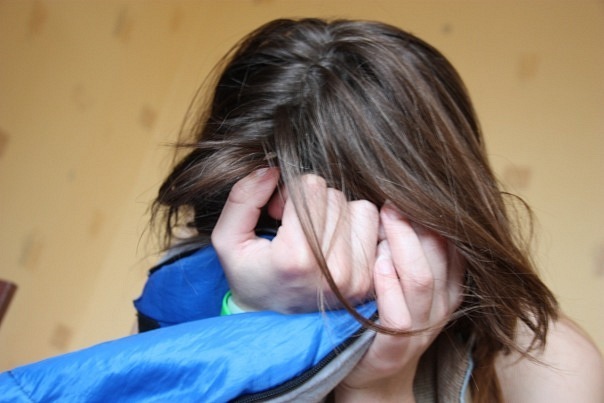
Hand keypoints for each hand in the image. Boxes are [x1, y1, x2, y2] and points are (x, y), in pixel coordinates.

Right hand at [211, 168, 378, 312]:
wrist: (273, 325)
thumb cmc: (251, 276)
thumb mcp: (229, 240)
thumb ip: (243, 199)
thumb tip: (272, 169)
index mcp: (295, 258)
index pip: (311, 187)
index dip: (291, 192)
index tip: (280, 214)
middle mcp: (332, 270)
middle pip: (335, 196)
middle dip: (313, 203)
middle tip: (295, 227)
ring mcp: (356, 278)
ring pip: (359, 208)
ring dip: (336, 214)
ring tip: (316, 235)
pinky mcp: (371, 281)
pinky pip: (374, 226)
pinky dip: (355, 227)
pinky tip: (334, 243)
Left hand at [335, 204, 464, 401]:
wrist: (373, 372)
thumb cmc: (382, 312)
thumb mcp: (402, 279)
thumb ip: (407, 248)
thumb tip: (397, 202)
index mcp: (449, 287)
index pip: (452, 245)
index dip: (433, 218)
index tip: (408, 194)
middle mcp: (442, 306)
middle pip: (438, 256)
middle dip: (413, 225)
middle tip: (390, 201)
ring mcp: (423, 328)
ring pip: (422, 279)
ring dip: (401, 246)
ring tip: (382, 222)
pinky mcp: (396, 346)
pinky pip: (400, 314)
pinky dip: (388, 284)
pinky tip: (375, 263)